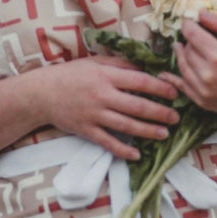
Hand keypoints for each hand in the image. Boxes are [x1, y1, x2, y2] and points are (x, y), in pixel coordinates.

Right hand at [38, 55, 179, 159]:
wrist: (41, 93)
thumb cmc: (70, 74)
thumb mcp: (95, 62)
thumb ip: (120, 65)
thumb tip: (146, 67)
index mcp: (106, 76)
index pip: (140, 82)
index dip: (160, 88)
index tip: (174, 93)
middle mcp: (102, 95)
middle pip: (137, 106)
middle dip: (160, 113)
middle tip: (175, 117)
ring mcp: (94, 114)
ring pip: (127, 126)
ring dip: (148, 131)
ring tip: (164, 134)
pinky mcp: (86, 130)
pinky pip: (108, 142)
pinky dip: (123, 150)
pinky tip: (137, 155)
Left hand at [160, 9, 216, 123]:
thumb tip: (200, 12)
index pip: (192, 34)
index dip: (188, 25)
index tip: (188, 21)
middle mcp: (208, 74)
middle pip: (187, 49)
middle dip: (188, 40)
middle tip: (194, 36)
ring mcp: (204, 90)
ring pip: (182, 65)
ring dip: (181, 54)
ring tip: (181, 47)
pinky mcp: (202, 101)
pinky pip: (182, 86)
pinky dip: (173, 77)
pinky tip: (167, 72)